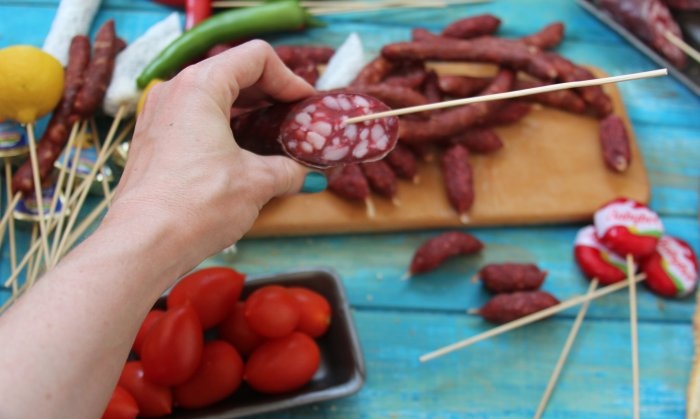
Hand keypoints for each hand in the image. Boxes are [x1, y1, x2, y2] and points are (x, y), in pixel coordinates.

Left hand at [105, 40, 316, 270]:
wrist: (144, 244)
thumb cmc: (195, 206)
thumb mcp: (257, 183)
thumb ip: (290, 170)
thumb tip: (309, 174)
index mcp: (200, 86)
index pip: (255, 57)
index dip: (289, 79)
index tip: (306, 105)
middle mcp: (175, 92)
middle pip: (234, 73)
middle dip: (271, 95)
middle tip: (296, 121)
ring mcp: (159, 115)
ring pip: (215, 97)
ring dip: (250, 113)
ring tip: (275, 140)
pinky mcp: (155, 141)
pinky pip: (197, 119)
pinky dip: (226, 129)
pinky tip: (245, 156)